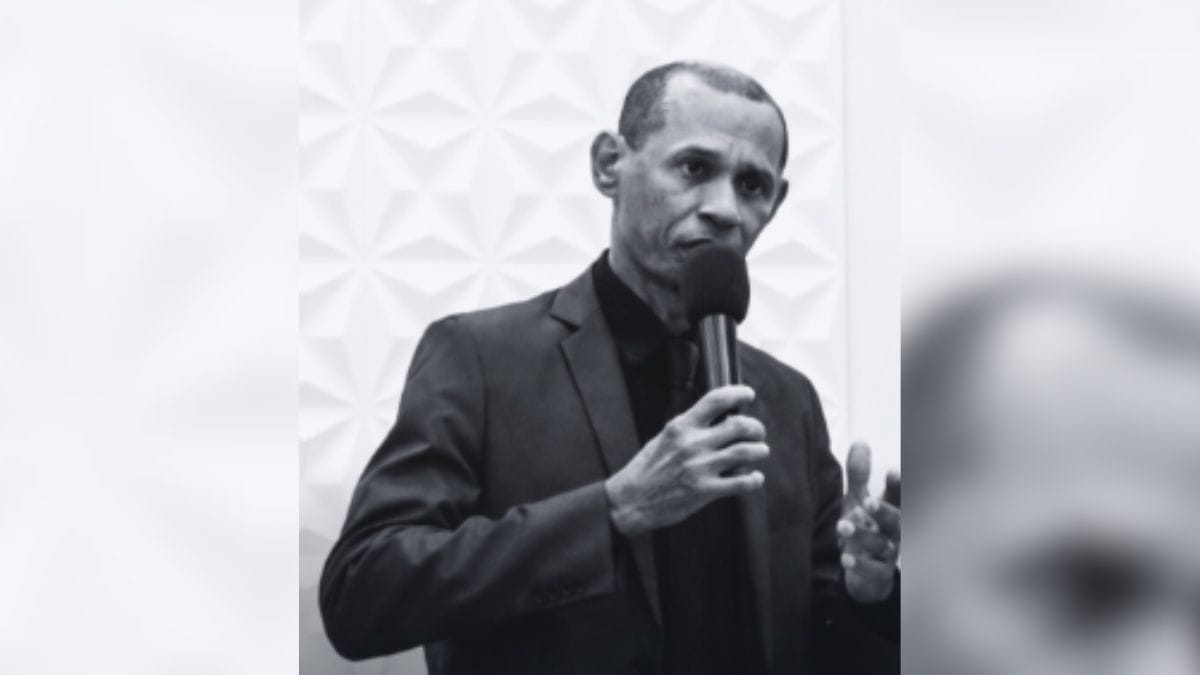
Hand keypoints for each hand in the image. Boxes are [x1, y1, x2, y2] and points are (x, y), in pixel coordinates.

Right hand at [604, 385, 767, 537]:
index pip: (715, 400)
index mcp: (680, 426)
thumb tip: (716, 418)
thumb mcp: (663, 438)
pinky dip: (754, 479)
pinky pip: (741, 483)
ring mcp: (700, 468)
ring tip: (760, 451)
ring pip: (745, 452)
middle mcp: (692, 444)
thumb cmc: (646, 469)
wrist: (630, 500)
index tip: (748, 395)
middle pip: (739, 425)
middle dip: (756, 427)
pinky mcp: (705, 491)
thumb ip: (688, 428)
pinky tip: (755, 478)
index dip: (738, 393)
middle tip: (758, 432)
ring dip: (759, 450)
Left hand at [838, 442, 900, 603]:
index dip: (898, 486)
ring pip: (882, 544)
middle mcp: (895, 532)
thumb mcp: (859, 501)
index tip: (892, 472)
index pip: (900, 496)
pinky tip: (844, 558)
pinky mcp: (879, 574)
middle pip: (897, 521)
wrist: (866, 573)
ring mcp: (889, 553)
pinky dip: (860, 564)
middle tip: (867, 502)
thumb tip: (861, 442)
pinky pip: (874, 571)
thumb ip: (859, 476)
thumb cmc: (865, 529)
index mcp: (891, 510)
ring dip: (863, 535)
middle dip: (884, 511)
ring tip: (842, 526)